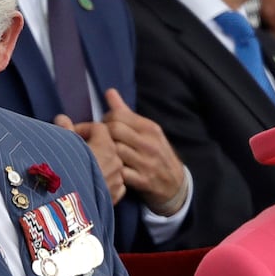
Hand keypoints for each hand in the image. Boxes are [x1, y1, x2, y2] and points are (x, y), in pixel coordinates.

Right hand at [54, 113, 126, 203]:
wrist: (66, 210)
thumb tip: (61, 118)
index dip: (83, 128)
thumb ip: (64, 132)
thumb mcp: (60, 149)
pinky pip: (113, 180)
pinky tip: (89, 182)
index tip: (70, 133)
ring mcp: (117, 180)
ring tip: (80, 167)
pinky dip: (104, 178)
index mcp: (105, 146)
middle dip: (92, 144)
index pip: (99, 127)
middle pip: (107, 144)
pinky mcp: (115, 196)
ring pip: (111, 163)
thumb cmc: (62, 176)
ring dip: (98, 162)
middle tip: (74, 150)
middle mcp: (116, 162)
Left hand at [99, 88, 187, 213]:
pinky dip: (112, 170)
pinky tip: (109, 169)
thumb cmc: (156, 153)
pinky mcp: (142, 180)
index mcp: (150, 128)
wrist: (175, 183)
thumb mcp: (147, 131)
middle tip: (100, 141)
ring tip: (102, 154)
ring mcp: (146, 163)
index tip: (104, 126)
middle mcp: (149, 143)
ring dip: (104, 153)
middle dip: (102, 135)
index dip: (106, 119)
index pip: (119, 115)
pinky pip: (119, 172)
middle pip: (114, 130)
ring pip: (114, 151)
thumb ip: (125, 112)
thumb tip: (109, 92)